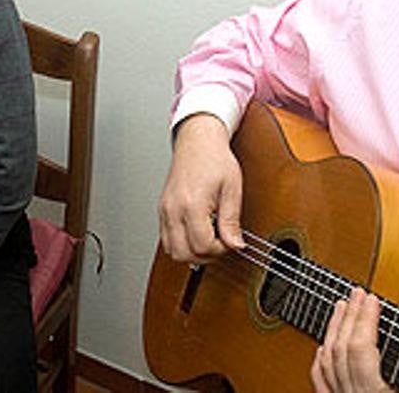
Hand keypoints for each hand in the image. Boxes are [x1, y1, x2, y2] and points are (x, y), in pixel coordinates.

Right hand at [158, 113, 244, 262]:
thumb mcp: (232, 188)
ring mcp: (165, 211)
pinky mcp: (162, 210)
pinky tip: (197, 234)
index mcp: (192, 204)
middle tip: (221, 244)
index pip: (202, 246)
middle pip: (183, 254)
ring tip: (209, 240)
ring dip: (192, 253)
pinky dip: (182, 244)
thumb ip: (231, 220)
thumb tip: (236, 245)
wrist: (197, 141)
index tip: (231, 241)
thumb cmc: (214, 159)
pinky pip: (166, 240)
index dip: (220, 250)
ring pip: (172, 251)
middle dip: (206, 256)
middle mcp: (173, 210)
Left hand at [311, 288, 394, 392]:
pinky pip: (320, 385)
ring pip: (327, 364)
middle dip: (348, 317)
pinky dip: (321, 362)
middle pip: (341, 350)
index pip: (360, 347)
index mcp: (374, 392)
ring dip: (333, 331)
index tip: (372, 299)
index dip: (364, 318)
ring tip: (341, 308)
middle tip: (357, 294)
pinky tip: (323, 346)